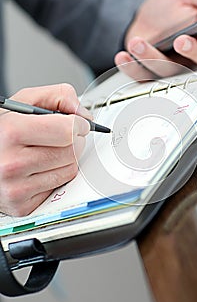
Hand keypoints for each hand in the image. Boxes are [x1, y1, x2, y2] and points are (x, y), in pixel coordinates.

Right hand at [0, 84, 90, 215]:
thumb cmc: (2, 131)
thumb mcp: (22, 102)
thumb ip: (57, 96)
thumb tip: (84, 114)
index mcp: (11, 133)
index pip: (67, 131)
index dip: (78, 124)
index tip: (77, 123)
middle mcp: (11, 163)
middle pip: (72, 151)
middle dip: (75, 140)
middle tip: (63, 136)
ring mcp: (16, 187)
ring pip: (70, 169)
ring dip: (68, 158)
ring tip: (48, 150)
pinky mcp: (22, 205)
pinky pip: (60, 187)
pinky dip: (57, 175)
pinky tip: (40, 167)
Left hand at [115, 0, 196, 78]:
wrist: (142, 14)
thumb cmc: (169, 6)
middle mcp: (192, 54)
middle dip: (189, 52)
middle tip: (179, 41)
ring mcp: (171, 66)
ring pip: (167, 71)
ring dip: (152, 58)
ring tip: (136, 43)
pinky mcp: (152, 73)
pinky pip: (143, 77)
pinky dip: (131, 68)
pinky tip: (122, 56)